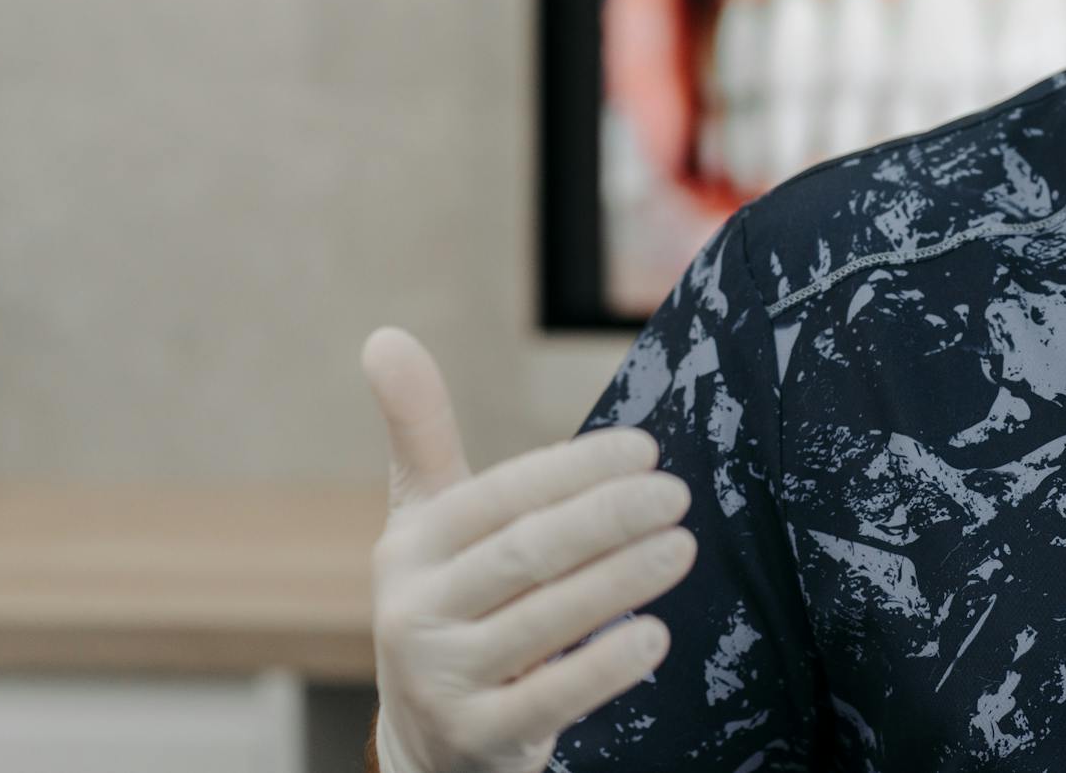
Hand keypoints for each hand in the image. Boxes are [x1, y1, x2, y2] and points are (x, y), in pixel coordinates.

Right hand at [360, 327, 696, 772]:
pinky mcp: (478, 738)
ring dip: (621, 580)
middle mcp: (414, 612)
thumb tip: (384, 334)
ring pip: (544, 620)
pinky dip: (603, 667)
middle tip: (676, 494)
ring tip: (681, 547)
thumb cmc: (448, 603)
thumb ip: (420, 432)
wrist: (428, 741)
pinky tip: (655, 636)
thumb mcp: (427, 522)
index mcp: (410, 548)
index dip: (573, 470)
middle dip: (606, 518)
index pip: (499, 497)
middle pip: (525, 553)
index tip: (644, 449)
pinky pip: (549, 699)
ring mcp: (443, 681)